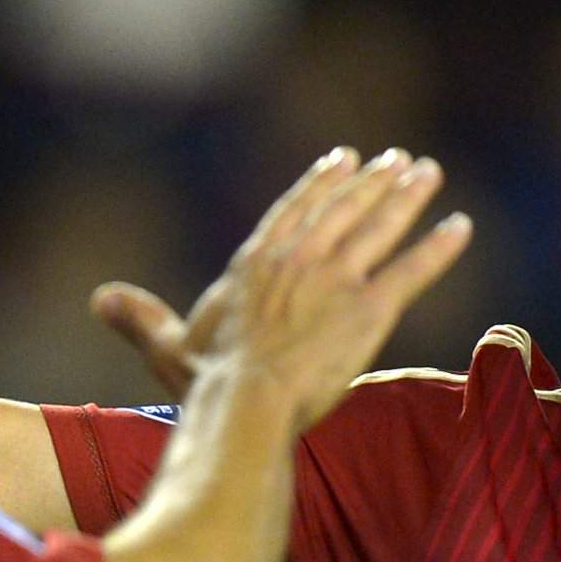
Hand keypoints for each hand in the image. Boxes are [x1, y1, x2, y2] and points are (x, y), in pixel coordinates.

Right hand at [90, 147, 470, 424]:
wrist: (245, 401)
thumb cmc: (205, 383)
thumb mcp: (166, 347)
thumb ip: (140, 317)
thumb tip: (99, 298)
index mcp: (255, 264)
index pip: (294, 211)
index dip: (320, 184)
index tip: (343, 160)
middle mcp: (299, 260)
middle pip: (342, 209)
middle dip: (372, 183)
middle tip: (397, 161)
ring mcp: (336, 280)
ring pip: (379, 227)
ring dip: (407, 198)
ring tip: (428, 174)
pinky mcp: (370, 308)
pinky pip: (412, 270)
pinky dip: (439, 248)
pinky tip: (461, 228)